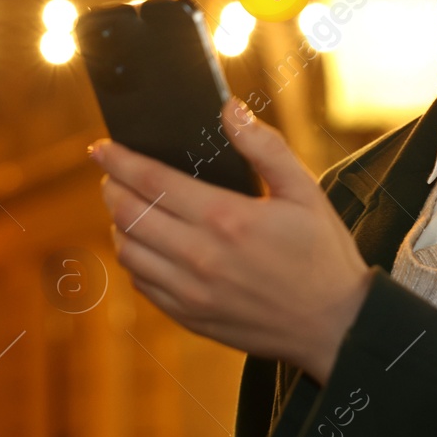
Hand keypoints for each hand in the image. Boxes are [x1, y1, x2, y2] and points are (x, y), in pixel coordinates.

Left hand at [91, 97, 372, 384]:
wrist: (335, 326)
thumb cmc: (322, 254)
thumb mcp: (305, 192)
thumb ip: (265, 147)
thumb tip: (230, 110)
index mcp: (226, 219)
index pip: (152, 181)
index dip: (119, 161)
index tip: (101, 148)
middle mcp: (200, 257)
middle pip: (129, 215)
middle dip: (111, 188)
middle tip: (111, 174)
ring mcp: (191, 292)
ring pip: (128, 252)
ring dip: (118, 224)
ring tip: (125, 207)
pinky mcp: (191, 318)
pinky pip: (142, 284)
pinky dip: (134, 260)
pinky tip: (145, 247)